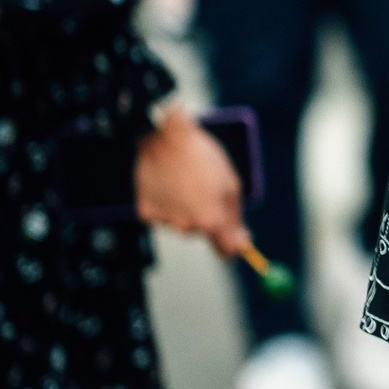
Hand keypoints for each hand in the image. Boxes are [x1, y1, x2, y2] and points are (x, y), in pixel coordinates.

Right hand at [134, 105, 249, 255]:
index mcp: (212, 220)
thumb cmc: (202, 157)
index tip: (234, 242)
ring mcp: (165, 220)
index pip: (226, 251)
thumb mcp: (230, 184)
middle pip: (202, 233)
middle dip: (206, 216)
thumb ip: (235, 218)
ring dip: (185, 209)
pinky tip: (167, 183)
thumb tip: (242, 243)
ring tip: (184, 181)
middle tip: (203, 188)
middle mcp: (187, 226)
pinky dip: (165, 204)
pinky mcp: (146, 213)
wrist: (166, 137)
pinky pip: (161, 215)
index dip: (231, 248)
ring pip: (181, 224)